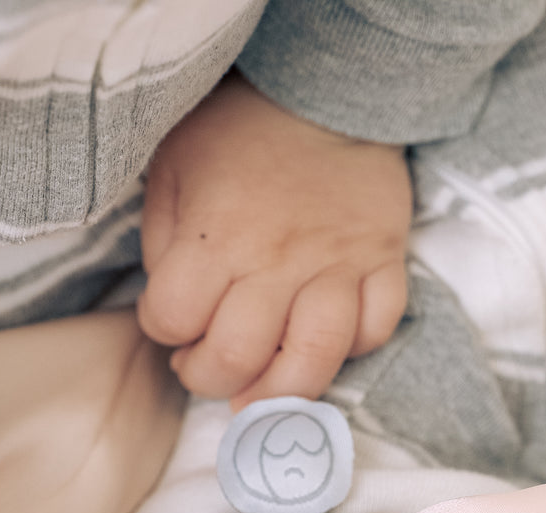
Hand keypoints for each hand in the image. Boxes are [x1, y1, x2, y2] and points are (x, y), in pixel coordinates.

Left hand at [138, 71, 411, 407]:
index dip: (162, 329)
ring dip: (279, 389)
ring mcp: (337, 264)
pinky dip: (353, 350)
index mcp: (217, 234)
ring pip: (314, 360)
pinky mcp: (383, 261)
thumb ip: (162, 242)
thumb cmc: (237, 132)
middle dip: (210, 377)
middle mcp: (277, 259)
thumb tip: (175, 309)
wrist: (325, 90)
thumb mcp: (172, 168)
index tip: (170, 319)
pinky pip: (376, 329)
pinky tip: (324, 342)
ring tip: (261, 388)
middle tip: (207, 364)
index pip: (173, 318)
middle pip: (238, 357)